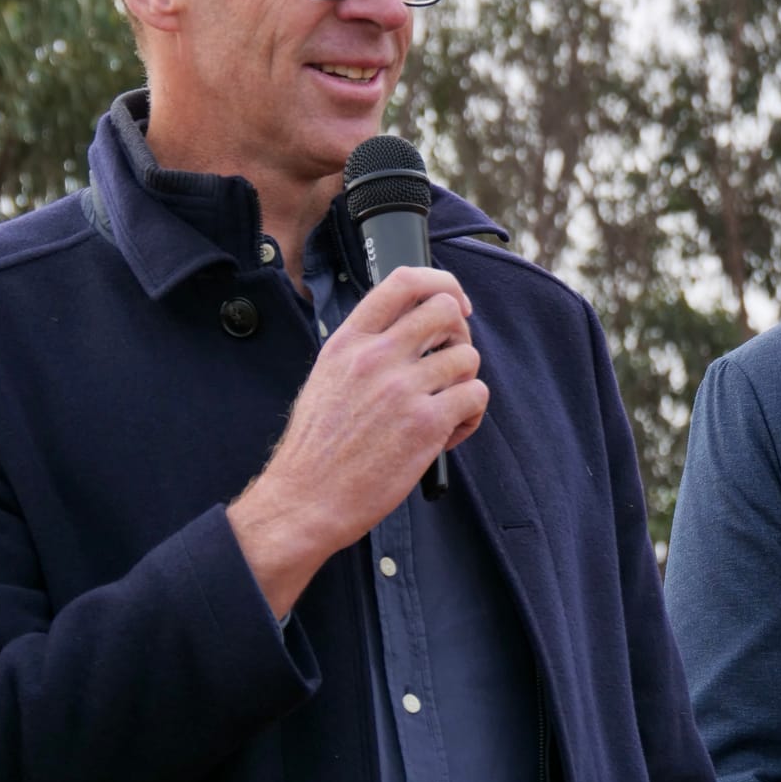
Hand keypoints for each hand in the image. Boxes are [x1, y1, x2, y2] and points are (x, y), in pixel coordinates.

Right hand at [229, 266, 487, 613]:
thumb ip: (363, 348)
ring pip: (467, 357)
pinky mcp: (427, 424)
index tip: (454, 303)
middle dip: (460, 333)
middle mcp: (376, 357)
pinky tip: (448, 431)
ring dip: (465, 380)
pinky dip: (471, 413)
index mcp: (349, 341)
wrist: (306, 499)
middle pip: (446, 311)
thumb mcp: (326, 377)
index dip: (442, 284)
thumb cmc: (316, 448)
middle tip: (450, 360)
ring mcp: (403, 389)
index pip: (403, 282)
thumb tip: (408, 330)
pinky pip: (475, 396)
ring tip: (445, 406)